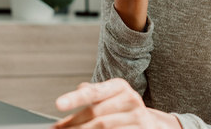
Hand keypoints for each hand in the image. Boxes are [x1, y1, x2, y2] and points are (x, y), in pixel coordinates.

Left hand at [52, 78, 180, 128]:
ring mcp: (138, 119)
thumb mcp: (110, 97)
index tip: (58, 104)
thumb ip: (95, 94)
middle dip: (73, 124)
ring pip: (103, 128)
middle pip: (95, 114)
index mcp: (120, 86)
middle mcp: (131, 99)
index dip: (75, 98)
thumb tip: (80, 88)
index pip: (94, 92)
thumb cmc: (123, 110)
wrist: (152, 125)